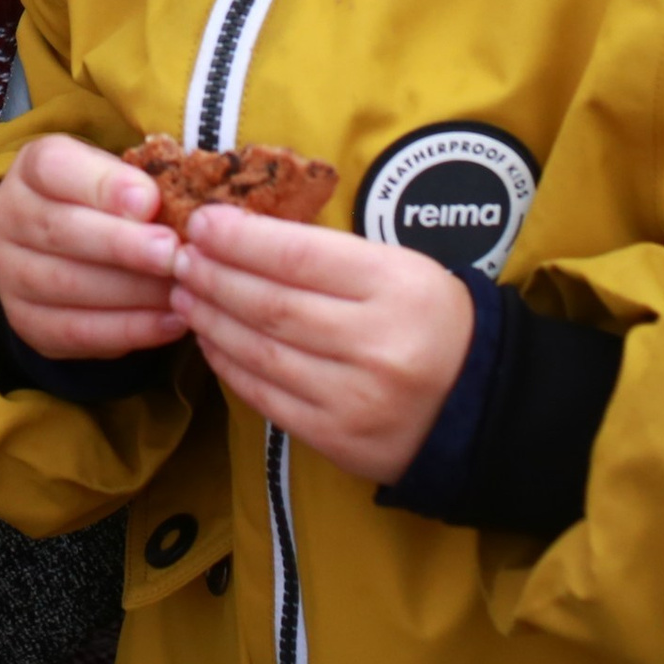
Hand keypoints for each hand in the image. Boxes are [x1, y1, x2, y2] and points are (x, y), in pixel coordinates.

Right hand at [0, 133, 184, 362]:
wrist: (75, 245)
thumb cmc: (107, 203)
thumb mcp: (118, 176)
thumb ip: (135, 185)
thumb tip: (154, 207)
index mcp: (31, 168)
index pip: (53, 167)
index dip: (102, 185)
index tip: (150, 201)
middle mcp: (8, 217)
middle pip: (59, 230)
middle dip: (122, 245)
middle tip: (172, 254)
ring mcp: (9, 272)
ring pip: (67, 285)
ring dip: (131, 292)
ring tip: (180, 291)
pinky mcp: (25, 320)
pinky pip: (75, 332)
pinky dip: (128, 330)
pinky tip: (169, 322)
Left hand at [171, 206, 473, 483]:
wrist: (485, 404)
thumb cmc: (428, 318)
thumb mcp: (394, 266)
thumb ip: (324, 252)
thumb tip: (238, 233)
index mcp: (394, 286)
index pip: (297, 256)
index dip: (239, 239)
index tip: (201, 223)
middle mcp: (376, 344)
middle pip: (270, 305)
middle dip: (213, 277)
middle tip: (179, 258)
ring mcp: (356, 399)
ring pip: (261, 352)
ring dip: (211, 319)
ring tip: (184, 294)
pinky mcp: (341, 440)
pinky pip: (268, 397)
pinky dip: (230, 366)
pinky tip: (211, 340)